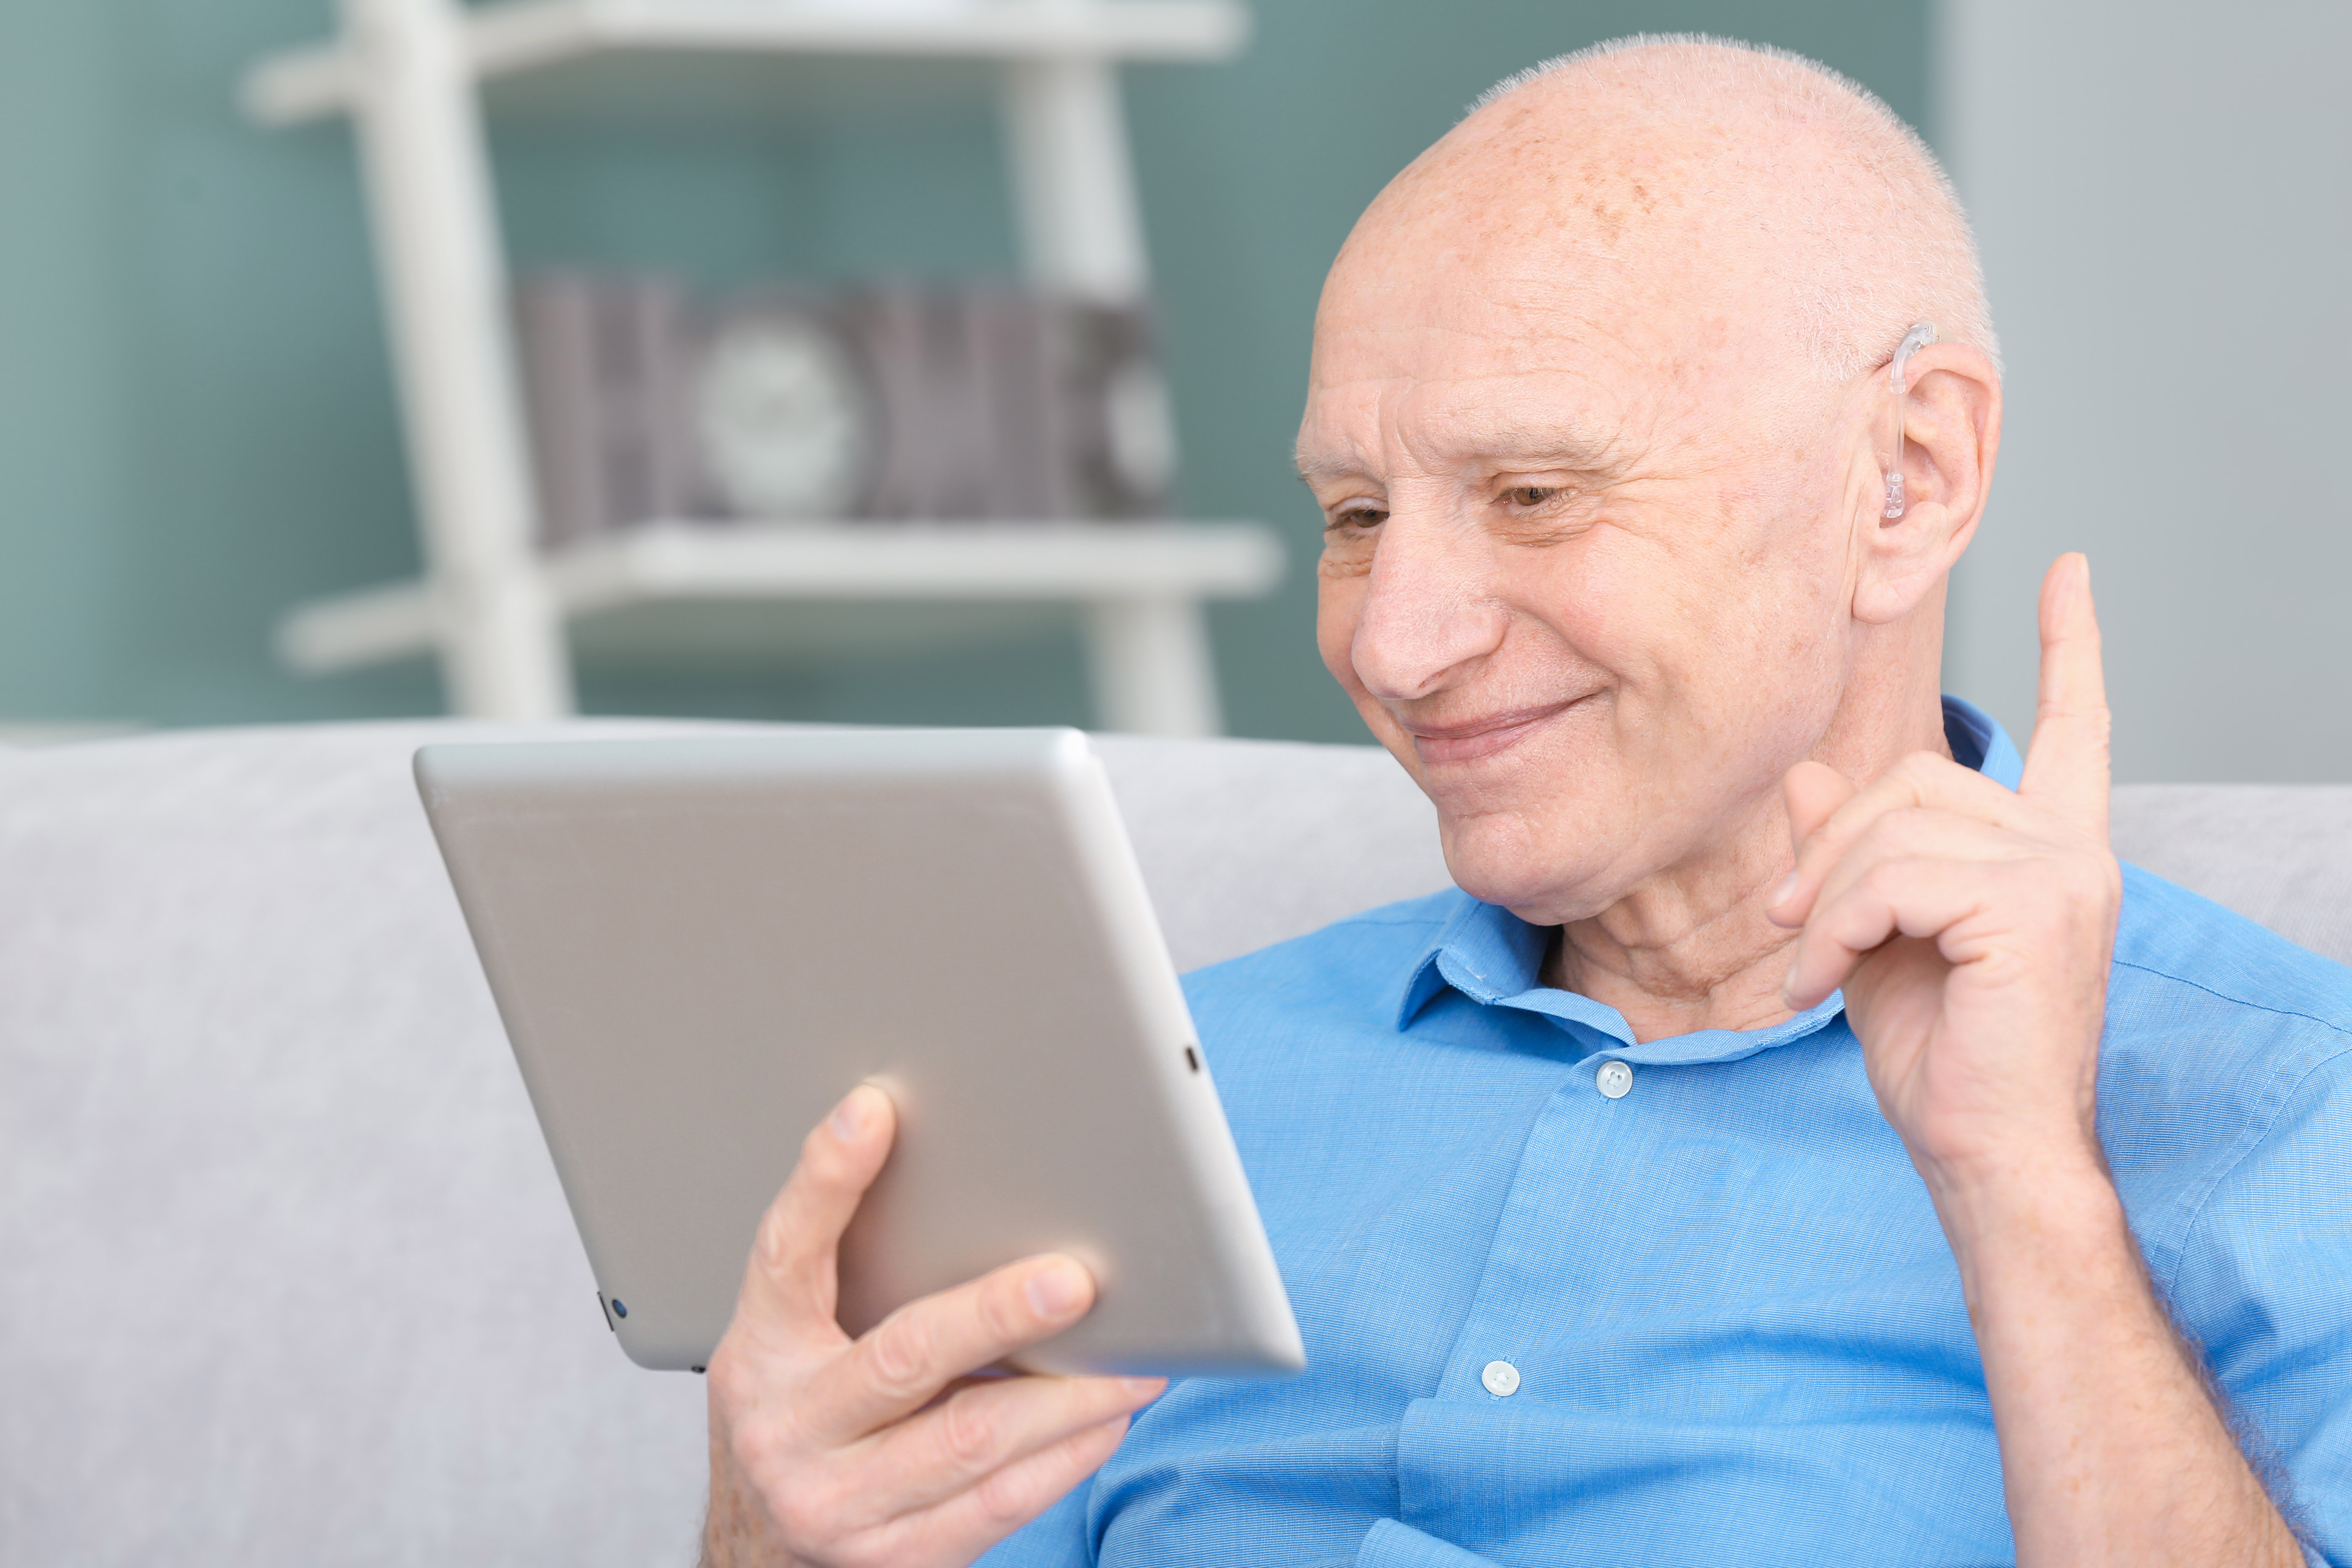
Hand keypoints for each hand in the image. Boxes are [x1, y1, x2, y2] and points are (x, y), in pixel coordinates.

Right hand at [702, 1085, 1164, 1567]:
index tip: (874, 1110)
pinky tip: (1107, 1420)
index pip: (786, 1251)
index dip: (826, 1178)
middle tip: (1077, 1279)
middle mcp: (787, 1427)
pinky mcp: (891, 1561)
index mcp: (760, 1350)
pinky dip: (1063, 1458)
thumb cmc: (808, 1413)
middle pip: (904, 1356)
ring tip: (1137, 1360)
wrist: (760, 1553)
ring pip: (970, 1438)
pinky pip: (997, 1504)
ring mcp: (836, 1503)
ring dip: (1068, 1397)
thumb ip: (861, 1270)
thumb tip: (986, 1189)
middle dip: (998, 1314)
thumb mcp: (802, 1340)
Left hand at [1768, 553, 2120, 1196]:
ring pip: (1894, 830)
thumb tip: (1812, 779)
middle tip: (1793, 927)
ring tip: (1807, 970)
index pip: (2077, 727)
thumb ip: (1855, 859)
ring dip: (1826, 902)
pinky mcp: (2028, 905)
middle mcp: (2070, 849)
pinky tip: (1819, 985)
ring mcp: (2060, 872)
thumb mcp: (1878, 941)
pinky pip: (1892, 879)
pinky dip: (1836, 930)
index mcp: (2052, 850)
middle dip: (1832, 848)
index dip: (2072, 648)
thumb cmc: (1946, 1062)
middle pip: (1916, 780)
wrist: (1989, 1155)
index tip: (2068, 573)